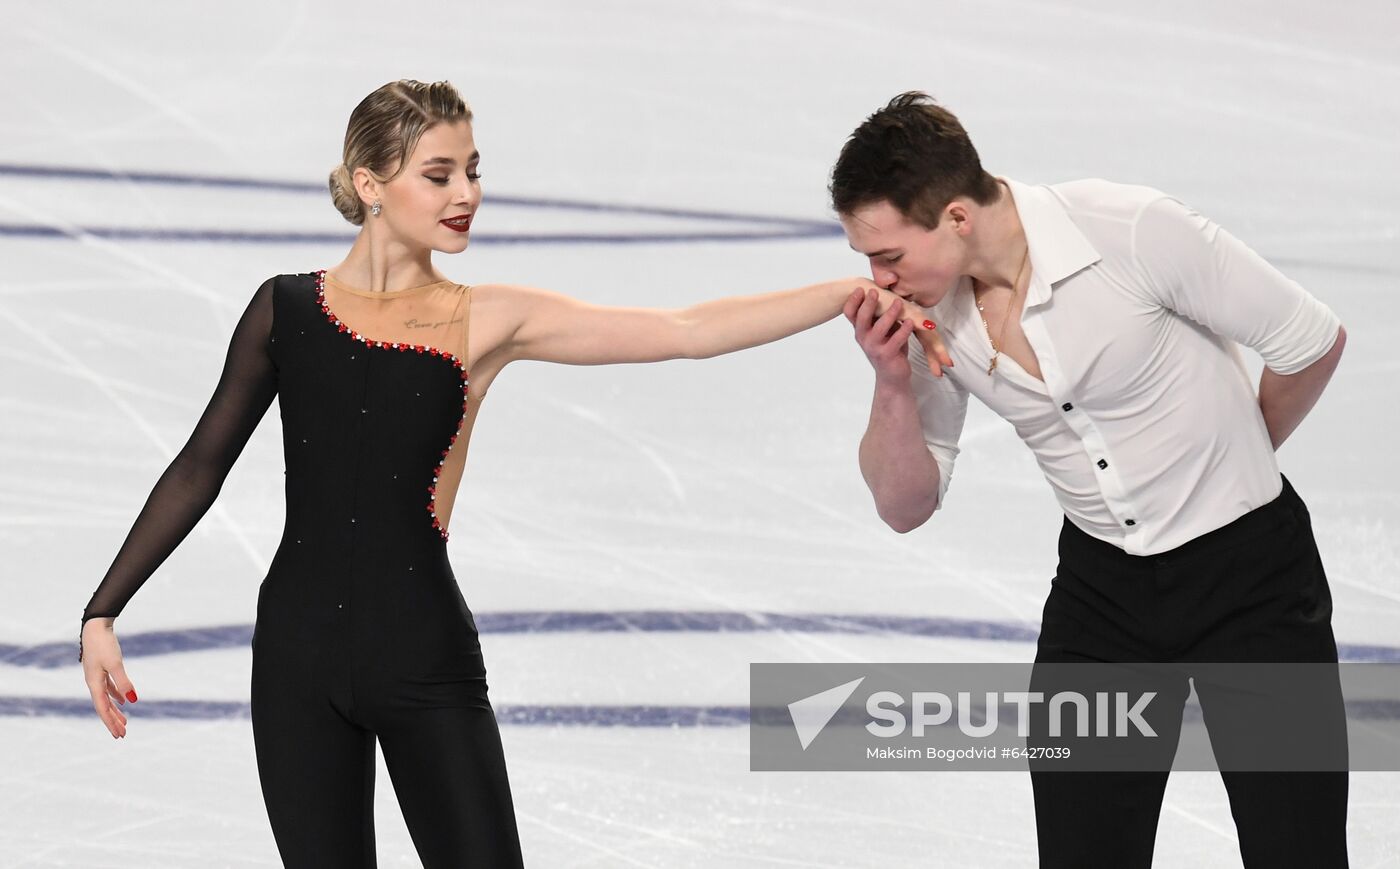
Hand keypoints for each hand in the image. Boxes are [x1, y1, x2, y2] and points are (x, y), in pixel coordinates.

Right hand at [81, 618, 136, 738]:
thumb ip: (123, 682)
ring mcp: (97, 676)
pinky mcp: (102, 668)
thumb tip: (132, 700)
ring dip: (115, 710)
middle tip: (122, 735)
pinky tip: (124, 701)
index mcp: (93, 683)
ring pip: (107, 698)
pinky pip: (109, 688)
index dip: (110, 722)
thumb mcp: (115, 664)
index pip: (102, 708)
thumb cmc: (104, 644)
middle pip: (103, 706)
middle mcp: (93, 682)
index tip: (120, 734)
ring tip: (124, 722)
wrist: (96, 626)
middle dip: (113, 721)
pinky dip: (116, 695)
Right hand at [843, 286, 953, 383]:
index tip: (860, 288)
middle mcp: (863, 338)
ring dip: (890, 314)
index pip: (849, 313)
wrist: (893, 376)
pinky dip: (904, 330)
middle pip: (861, 318)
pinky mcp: (886, 356)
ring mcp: (874, 348)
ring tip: (898, 302)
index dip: (852, 301)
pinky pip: (896, 340)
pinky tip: (910, 322)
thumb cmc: (889, 347)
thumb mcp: (882, 329)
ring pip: (880, 328)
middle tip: (874, 291)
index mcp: (860, 329)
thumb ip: (881, 314)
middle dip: (867, 304)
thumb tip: (887, 290)